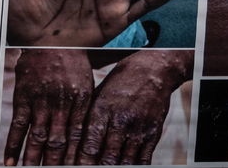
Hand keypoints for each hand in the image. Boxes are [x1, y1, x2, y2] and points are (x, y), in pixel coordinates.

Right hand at [4, 49, 93, 165]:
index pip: (79, 136)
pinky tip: (11, 163)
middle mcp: (62, 102)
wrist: (49, 38)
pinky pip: (18, 125)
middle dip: (56, 164)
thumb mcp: (86, 81)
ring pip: (38, 137)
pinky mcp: (23, 97)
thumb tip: (93, 132)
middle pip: (59, 141)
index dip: (76, 157)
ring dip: (34, 160)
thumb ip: (86, 106)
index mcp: (81, 99)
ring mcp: (41, 100)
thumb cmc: (71, 61)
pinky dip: (13, 146)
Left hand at [78, 50, 192, 164]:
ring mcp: (139, 129)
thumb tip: (74, 143)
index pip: (89, 145)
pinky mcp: (153, 134)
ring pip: (124, 163)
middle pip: (106, 158)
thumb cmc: (120, 82)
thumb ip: (88, 118)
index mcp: (103, 109)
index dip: (80, 163)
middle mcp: (121, 120)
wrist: (152, 70)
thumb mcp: (99, 94)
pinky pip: (143, 161)